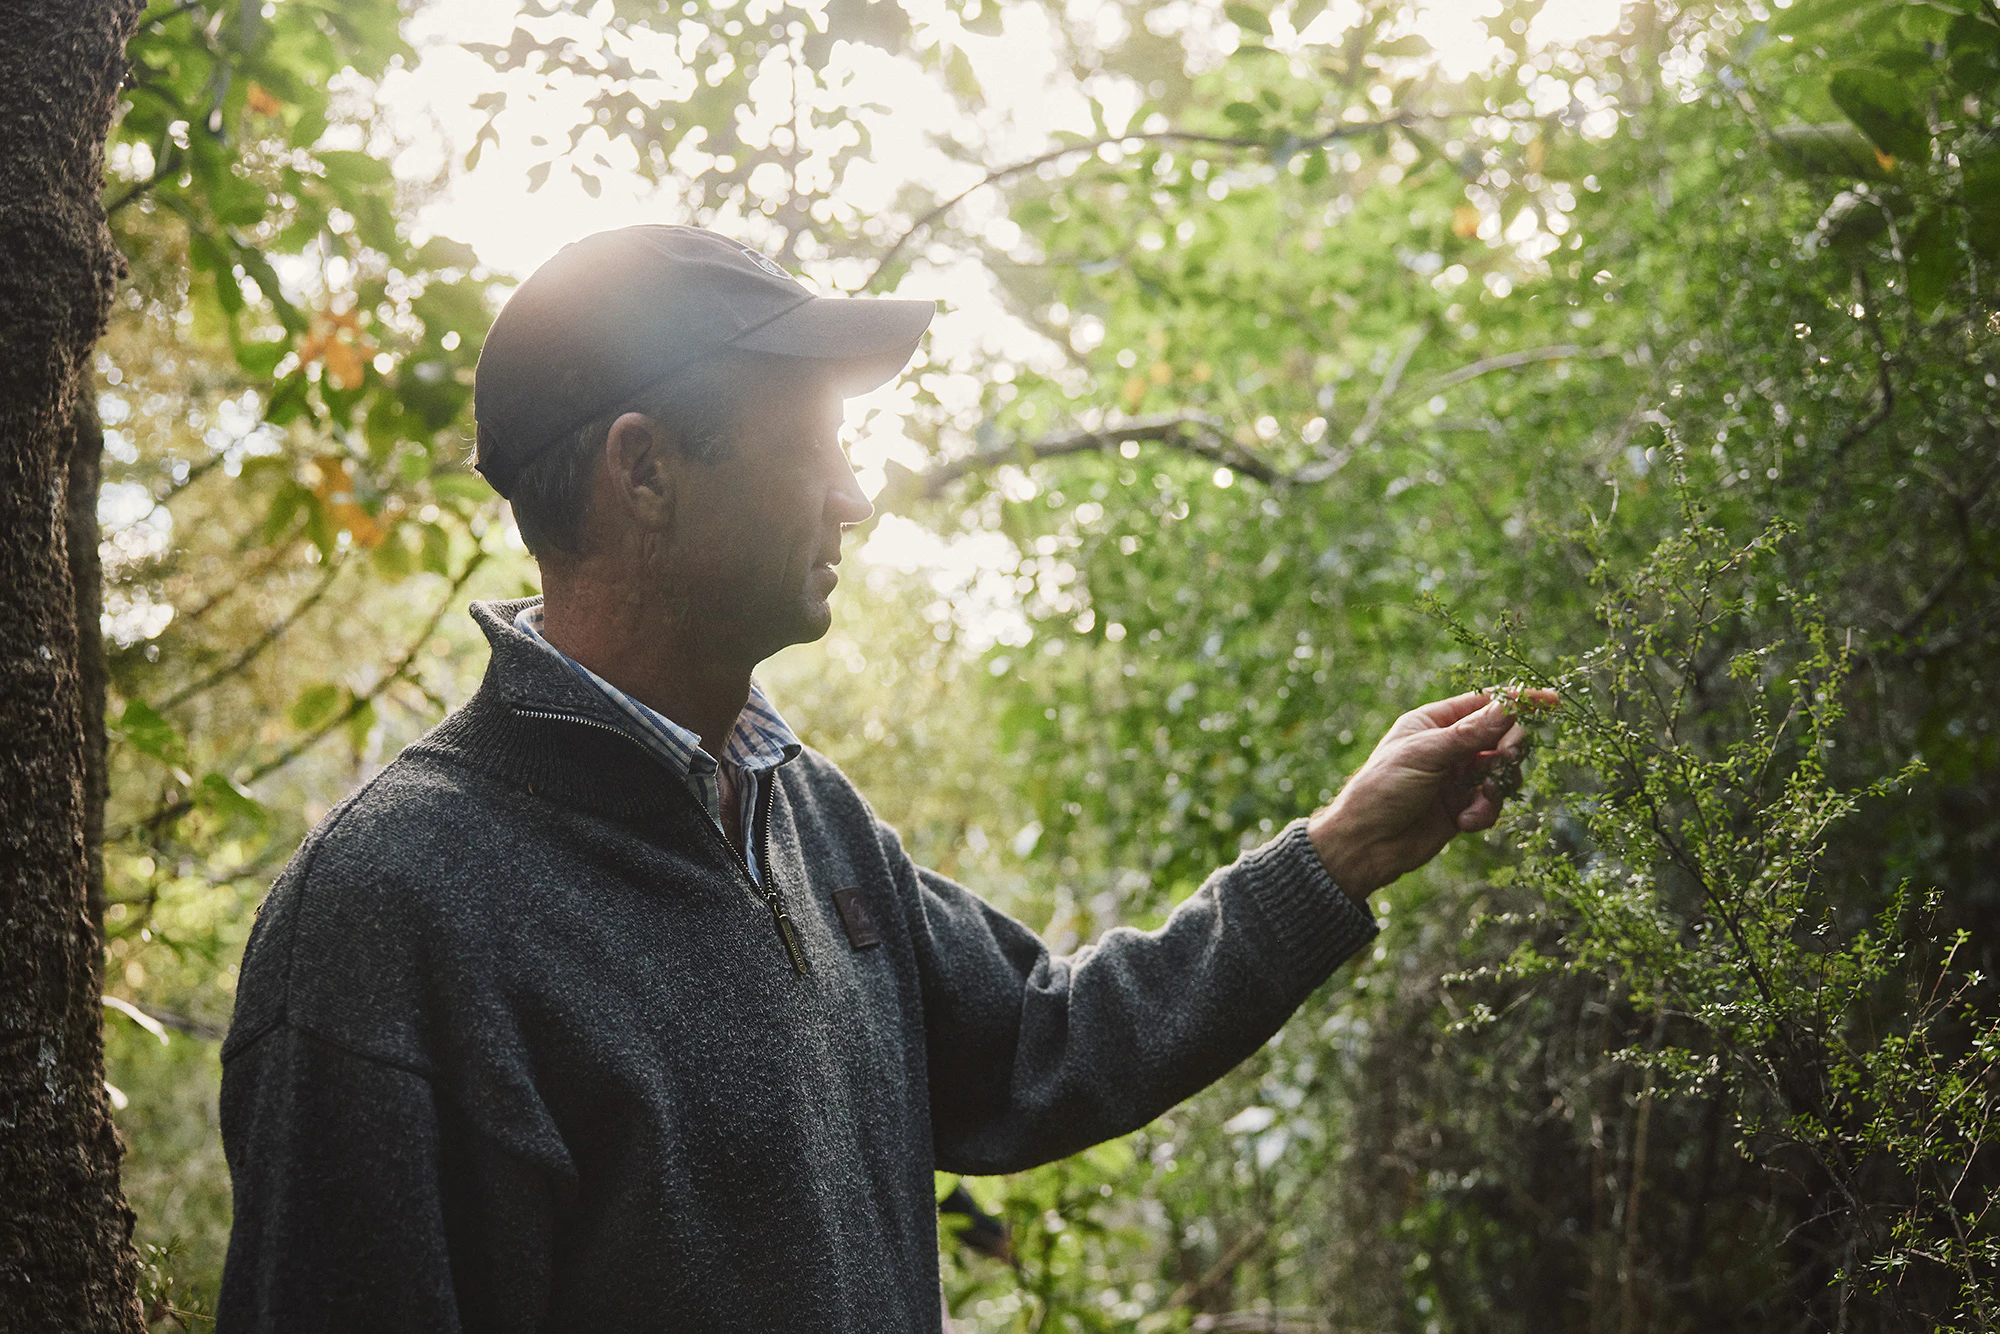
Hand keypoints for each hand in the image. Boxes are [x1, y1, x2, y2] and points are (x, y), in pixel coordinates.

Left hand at [1306, 689, 1555, 902]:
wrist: (1365, 845)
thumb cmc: (1383, 789)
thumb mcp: (1426, 755)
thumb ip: (1471, 733)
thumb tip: (1511, 705)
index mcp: (1433, 722)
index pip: (1484, 704)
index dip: (1518, 701)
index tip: (1552, 701)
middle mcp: (1448, 746)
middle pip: (1501, 736)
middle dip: (1509, 748)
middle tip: (1507, 757)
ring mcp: (1457, 777)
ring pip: (1503, 772)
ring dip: (1497, 786)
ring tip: (1478, 799)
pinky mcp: (1462, 807)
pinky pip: (1493, 803)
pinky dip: (1485, 812)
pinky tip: (1464, 823)